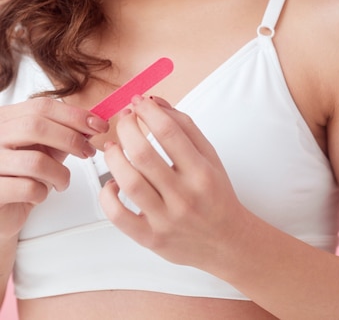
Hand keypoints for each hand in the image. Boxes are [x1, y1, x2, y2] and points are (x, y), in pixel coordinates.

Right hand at [0, 98, 108, 238]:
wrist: (0, 209)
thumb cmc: (22, 175)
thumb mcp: (44, 147)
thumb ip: (64, 133)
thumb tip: (93, 122)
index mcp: (5, 119)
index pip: (41, 106)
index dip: (74, 115)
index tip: (98, 125)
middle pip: (36, 126)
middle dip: (71, 139)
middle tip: (87, 152)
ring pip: (35, 161)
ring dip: (60, 174)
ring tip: (63, 181)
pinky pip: (27, 188)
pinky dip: (42, 193)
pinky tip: (40, 194)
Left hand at [100, 96, 244, 270]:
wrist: (226, 240)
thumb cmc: (215, 194)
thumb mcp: (210, 155)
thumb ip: (184, 126)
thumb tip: (155, 102)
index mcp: (201, 172)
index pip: (169, 132)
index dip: (148, 111)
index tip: (139, 102)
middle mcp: (184, 195)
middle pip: (143, 154)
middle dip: (127, 127)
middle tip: (124, 118)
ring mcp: (166, 219)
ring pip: (129, 182)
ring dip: (114, 157)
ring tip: (113, 146)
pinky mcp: (150, 239)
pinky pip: (119, 216)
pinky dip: (108, 196)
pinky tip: (112, 183)